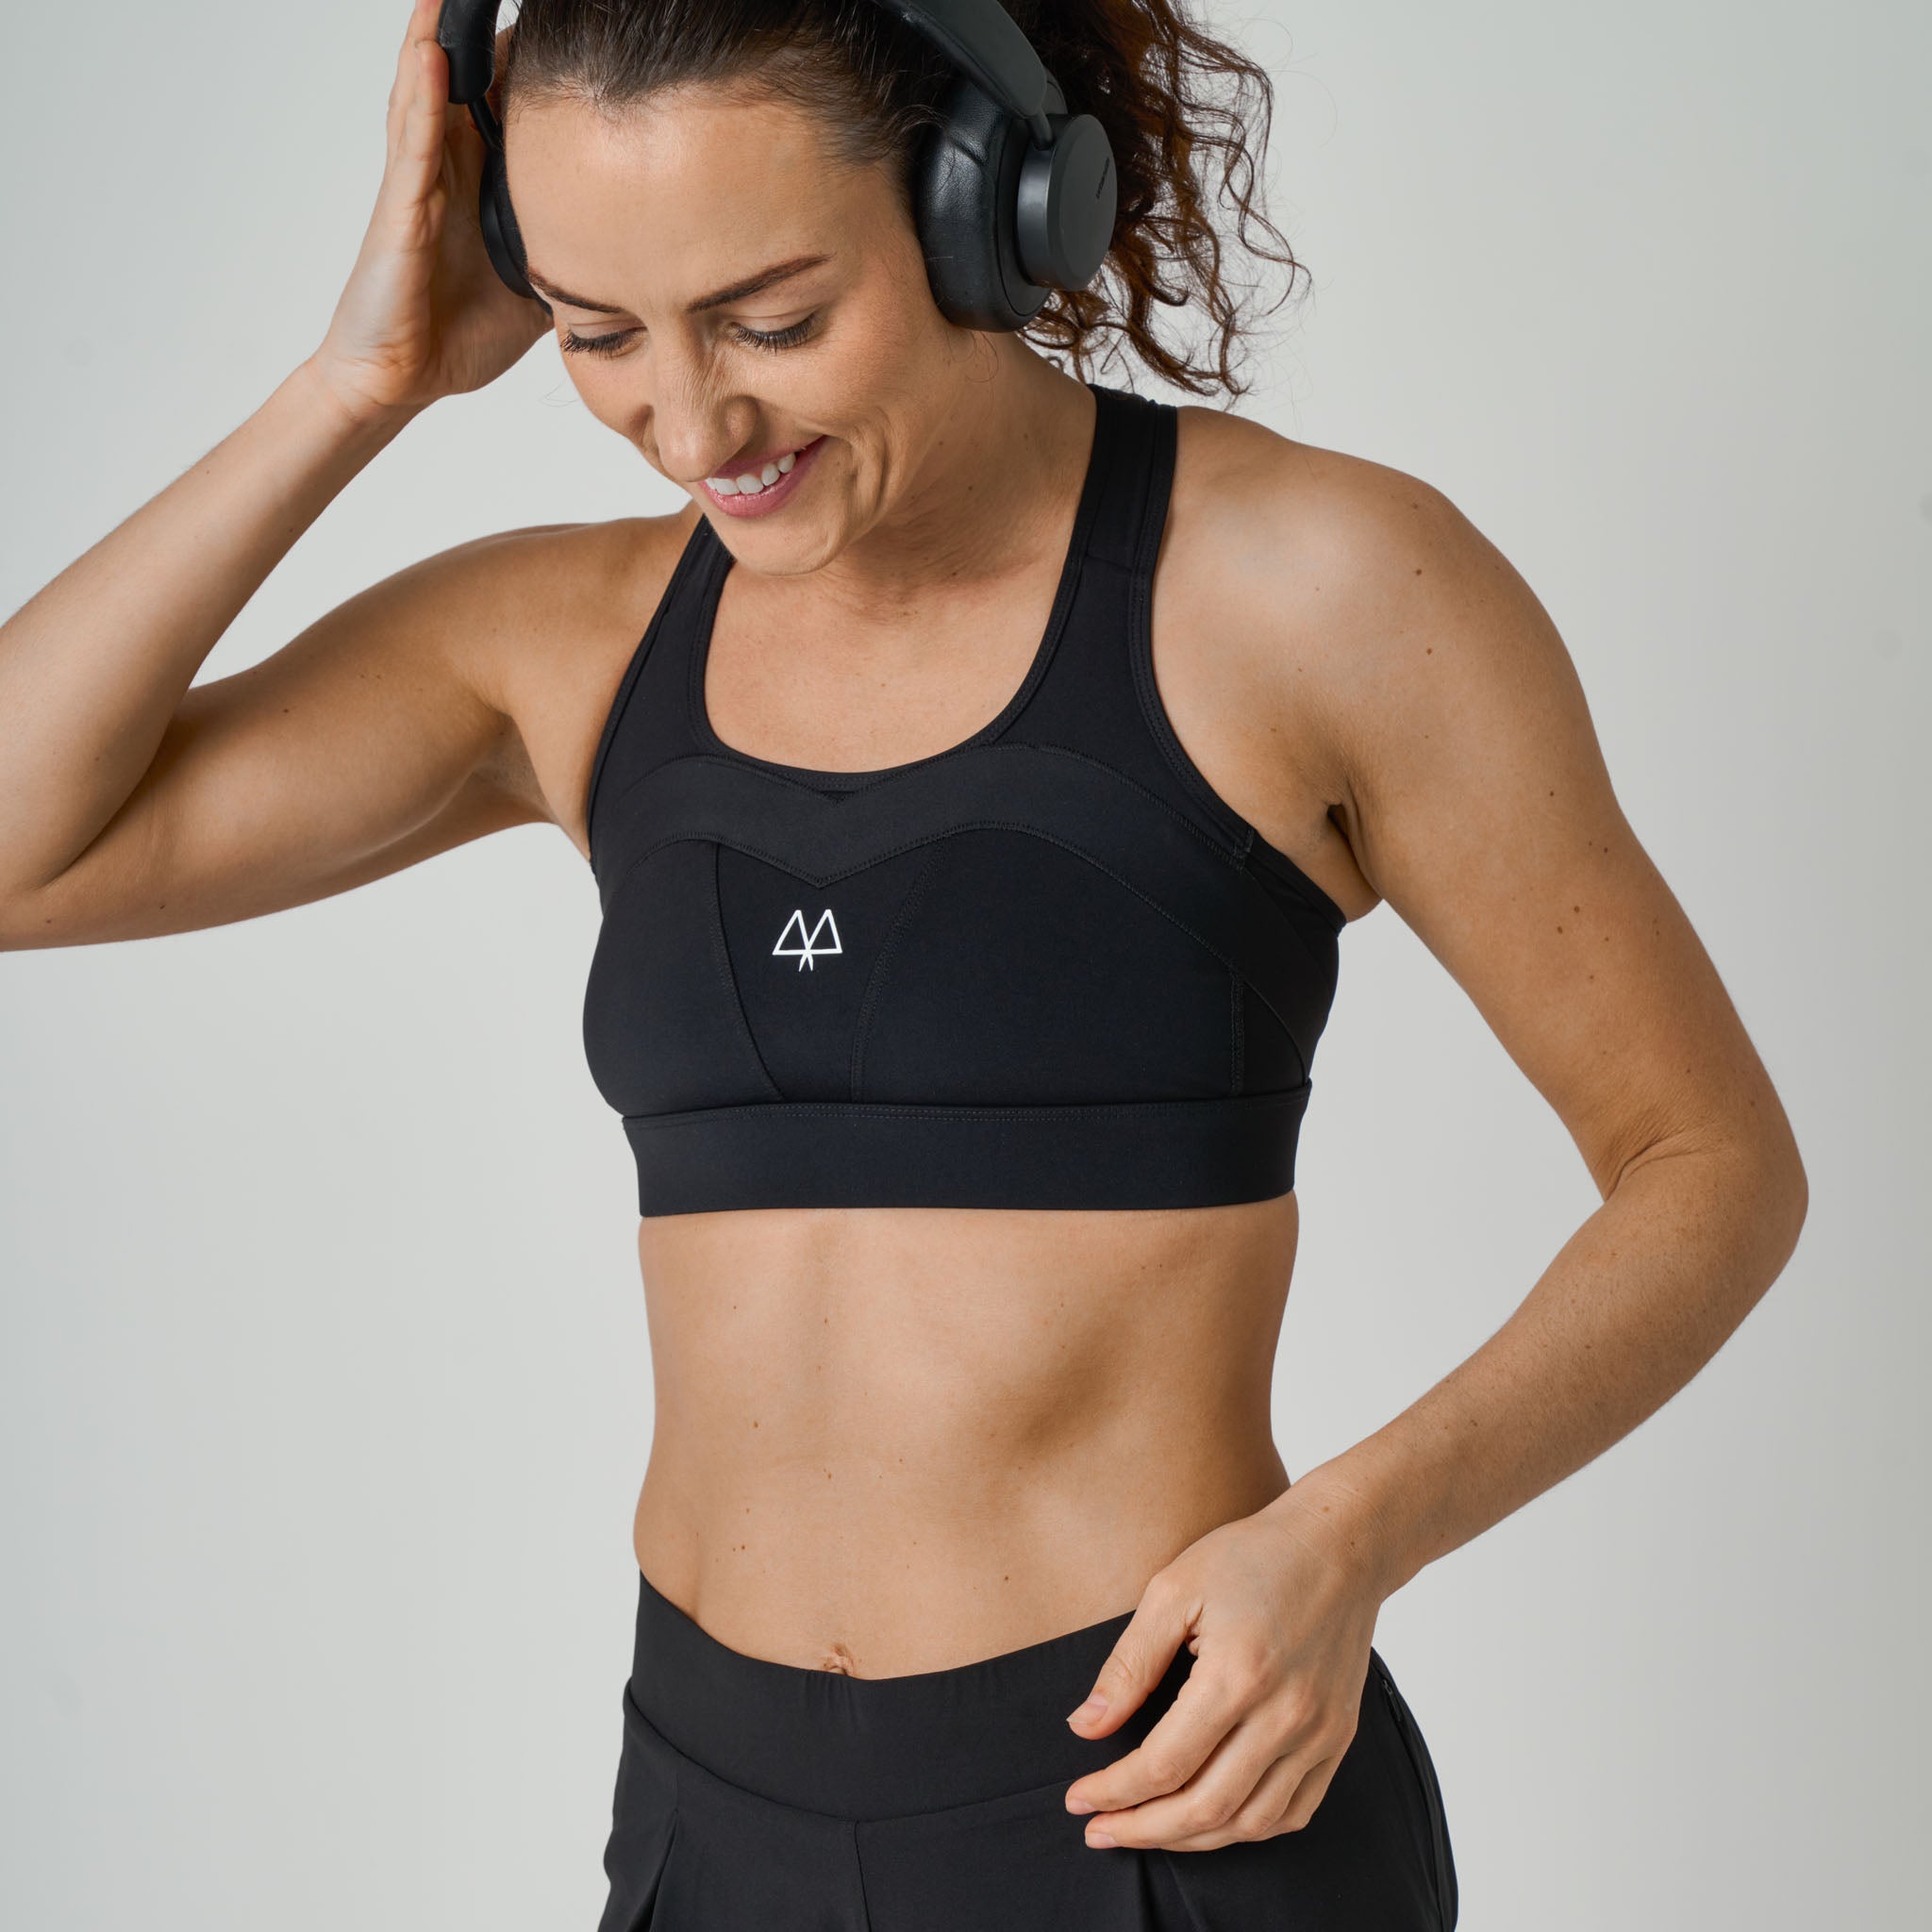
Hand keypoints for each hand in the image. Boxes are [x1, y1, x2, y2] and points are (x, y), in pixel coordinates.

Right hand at [311, 0, 549, 423]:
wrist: (403, 380)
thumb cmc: (460, 333)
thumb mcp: (539, 290)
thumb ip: (573, 258)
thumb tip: (633, 257)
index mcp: (485, 184)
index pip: (512, 108)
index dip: (537, 69)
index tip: (572, 31)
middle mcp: (450, 168)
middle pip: (471, 80)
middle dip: (488, 31)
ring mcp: (421, 182)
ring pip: (431, 91)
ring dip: (442, 34)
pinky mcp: (400, 208)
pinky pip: (412, 144)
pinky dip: (420, 95)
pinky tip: (431, 52)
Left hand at [1061, 1474, 1387, 1851]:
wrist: (1339, 1546)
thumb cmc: (1250, 1557)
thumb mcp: (1174, 1590)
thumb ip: (1129, 1664)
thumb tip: (1085, 1727)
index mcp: (1238, 1675)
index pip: (1164, 1765)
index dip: (1114, 1791)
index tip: (1077, 1798)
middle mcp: (1285, 1715)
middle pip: (1205, 1808)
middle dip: (1143, 1829)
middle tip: (1098, 1831)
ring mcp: (1319, 1733)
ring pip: (1250, 1822)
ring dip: (1191, 1840)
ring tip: (1147, 1829)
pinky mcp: (1339, 1738)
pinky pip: (1294, 1812)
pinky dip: (1247, 1829)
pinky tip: (1211, 1821)